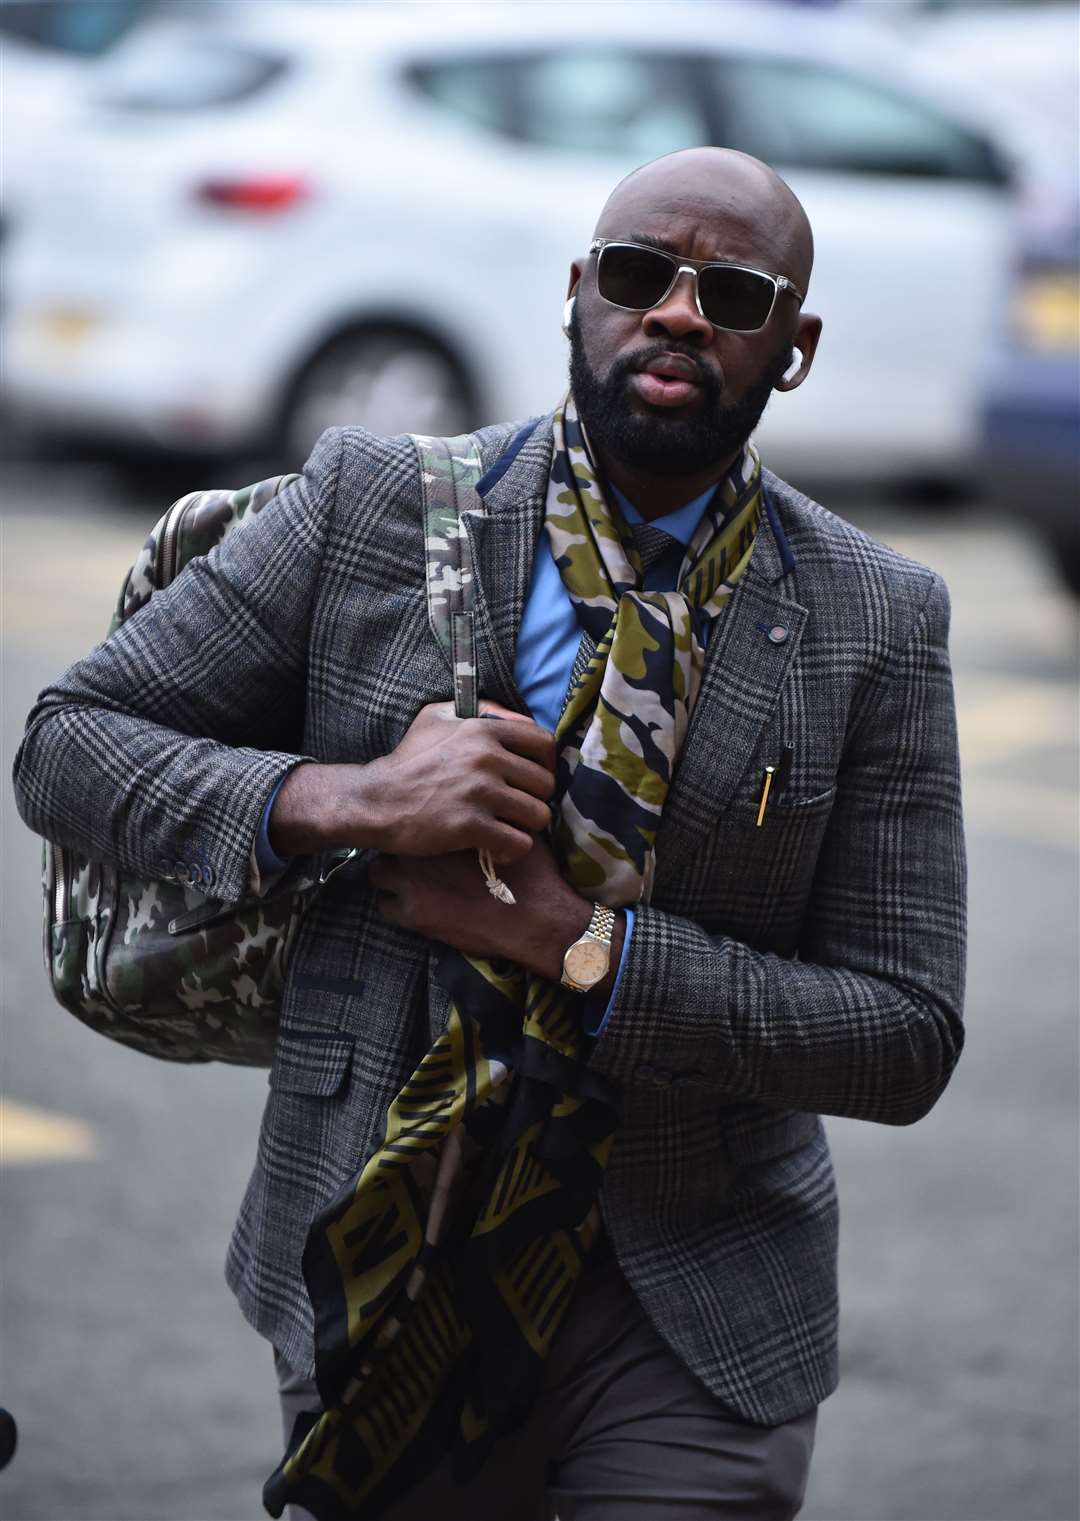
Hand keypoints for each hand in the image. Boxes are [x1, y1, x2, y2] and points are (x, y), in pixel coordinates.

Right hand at [268, 700, 555, 862]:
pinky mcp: (471, 826)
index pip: (544, 743)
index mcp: (482, 730)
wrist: (377, 800)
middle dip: (536, 799)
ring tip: (508, 829)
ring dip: (526, 826)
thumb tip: (514, 717)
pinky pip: (518, 843)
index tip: (533, 777)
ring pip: (538, 815)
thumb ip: (479, 710)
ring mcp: (480, 793)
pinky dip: (512, 851)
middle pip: (545, 784)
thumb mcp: (436, 717)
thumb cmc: (408, 760)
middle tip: (517, 808)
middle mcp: (486, 758)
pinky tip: (497, 850)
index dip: (546, 763)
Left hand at [369, 833, 596, 982]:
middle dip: (398, 845)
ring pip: (378, 871)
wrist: (534, 919)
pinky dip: (396, 906)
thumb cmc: (529, 875)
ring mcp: (412, 883)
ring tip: (410, 879)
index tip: (424, 829)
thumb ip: (494, 819)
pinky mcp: (413, 915)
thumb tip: (491, 808)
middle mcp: (422, 850)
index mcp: (445, 825)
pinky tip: (416, 905)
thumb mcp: (516, 833)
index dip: (417, 823)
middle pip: (388, 840)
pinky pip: (385, 907)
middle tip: (414, 852)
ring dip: (391, 875)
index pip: (410, 814)